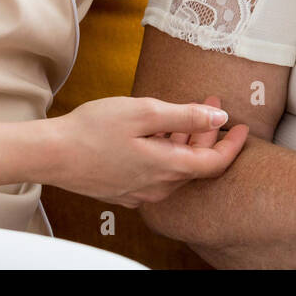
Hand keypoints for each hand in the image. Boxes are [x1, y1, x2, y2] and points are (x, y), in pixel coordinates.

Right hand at [42, 96, 249, 207]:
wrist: (51, 154)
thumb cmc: (93, 129)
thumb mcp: (144, 113)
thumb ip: (185, 116)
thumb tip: (220, 119)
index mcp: (168, 168)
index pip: (214, 164)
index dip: (233, 145)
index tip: (244, 127)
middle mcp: (157, 187)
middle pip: (195, 163)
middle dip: (208, 132)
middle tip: (211, 104)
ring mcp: (139, 191)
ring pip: (175, 167)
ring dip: (185, 139)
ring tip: (186, 110)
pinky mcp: (124, 190)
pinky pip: (156, 172)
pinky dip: (165, 150)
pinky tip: (158, 132)